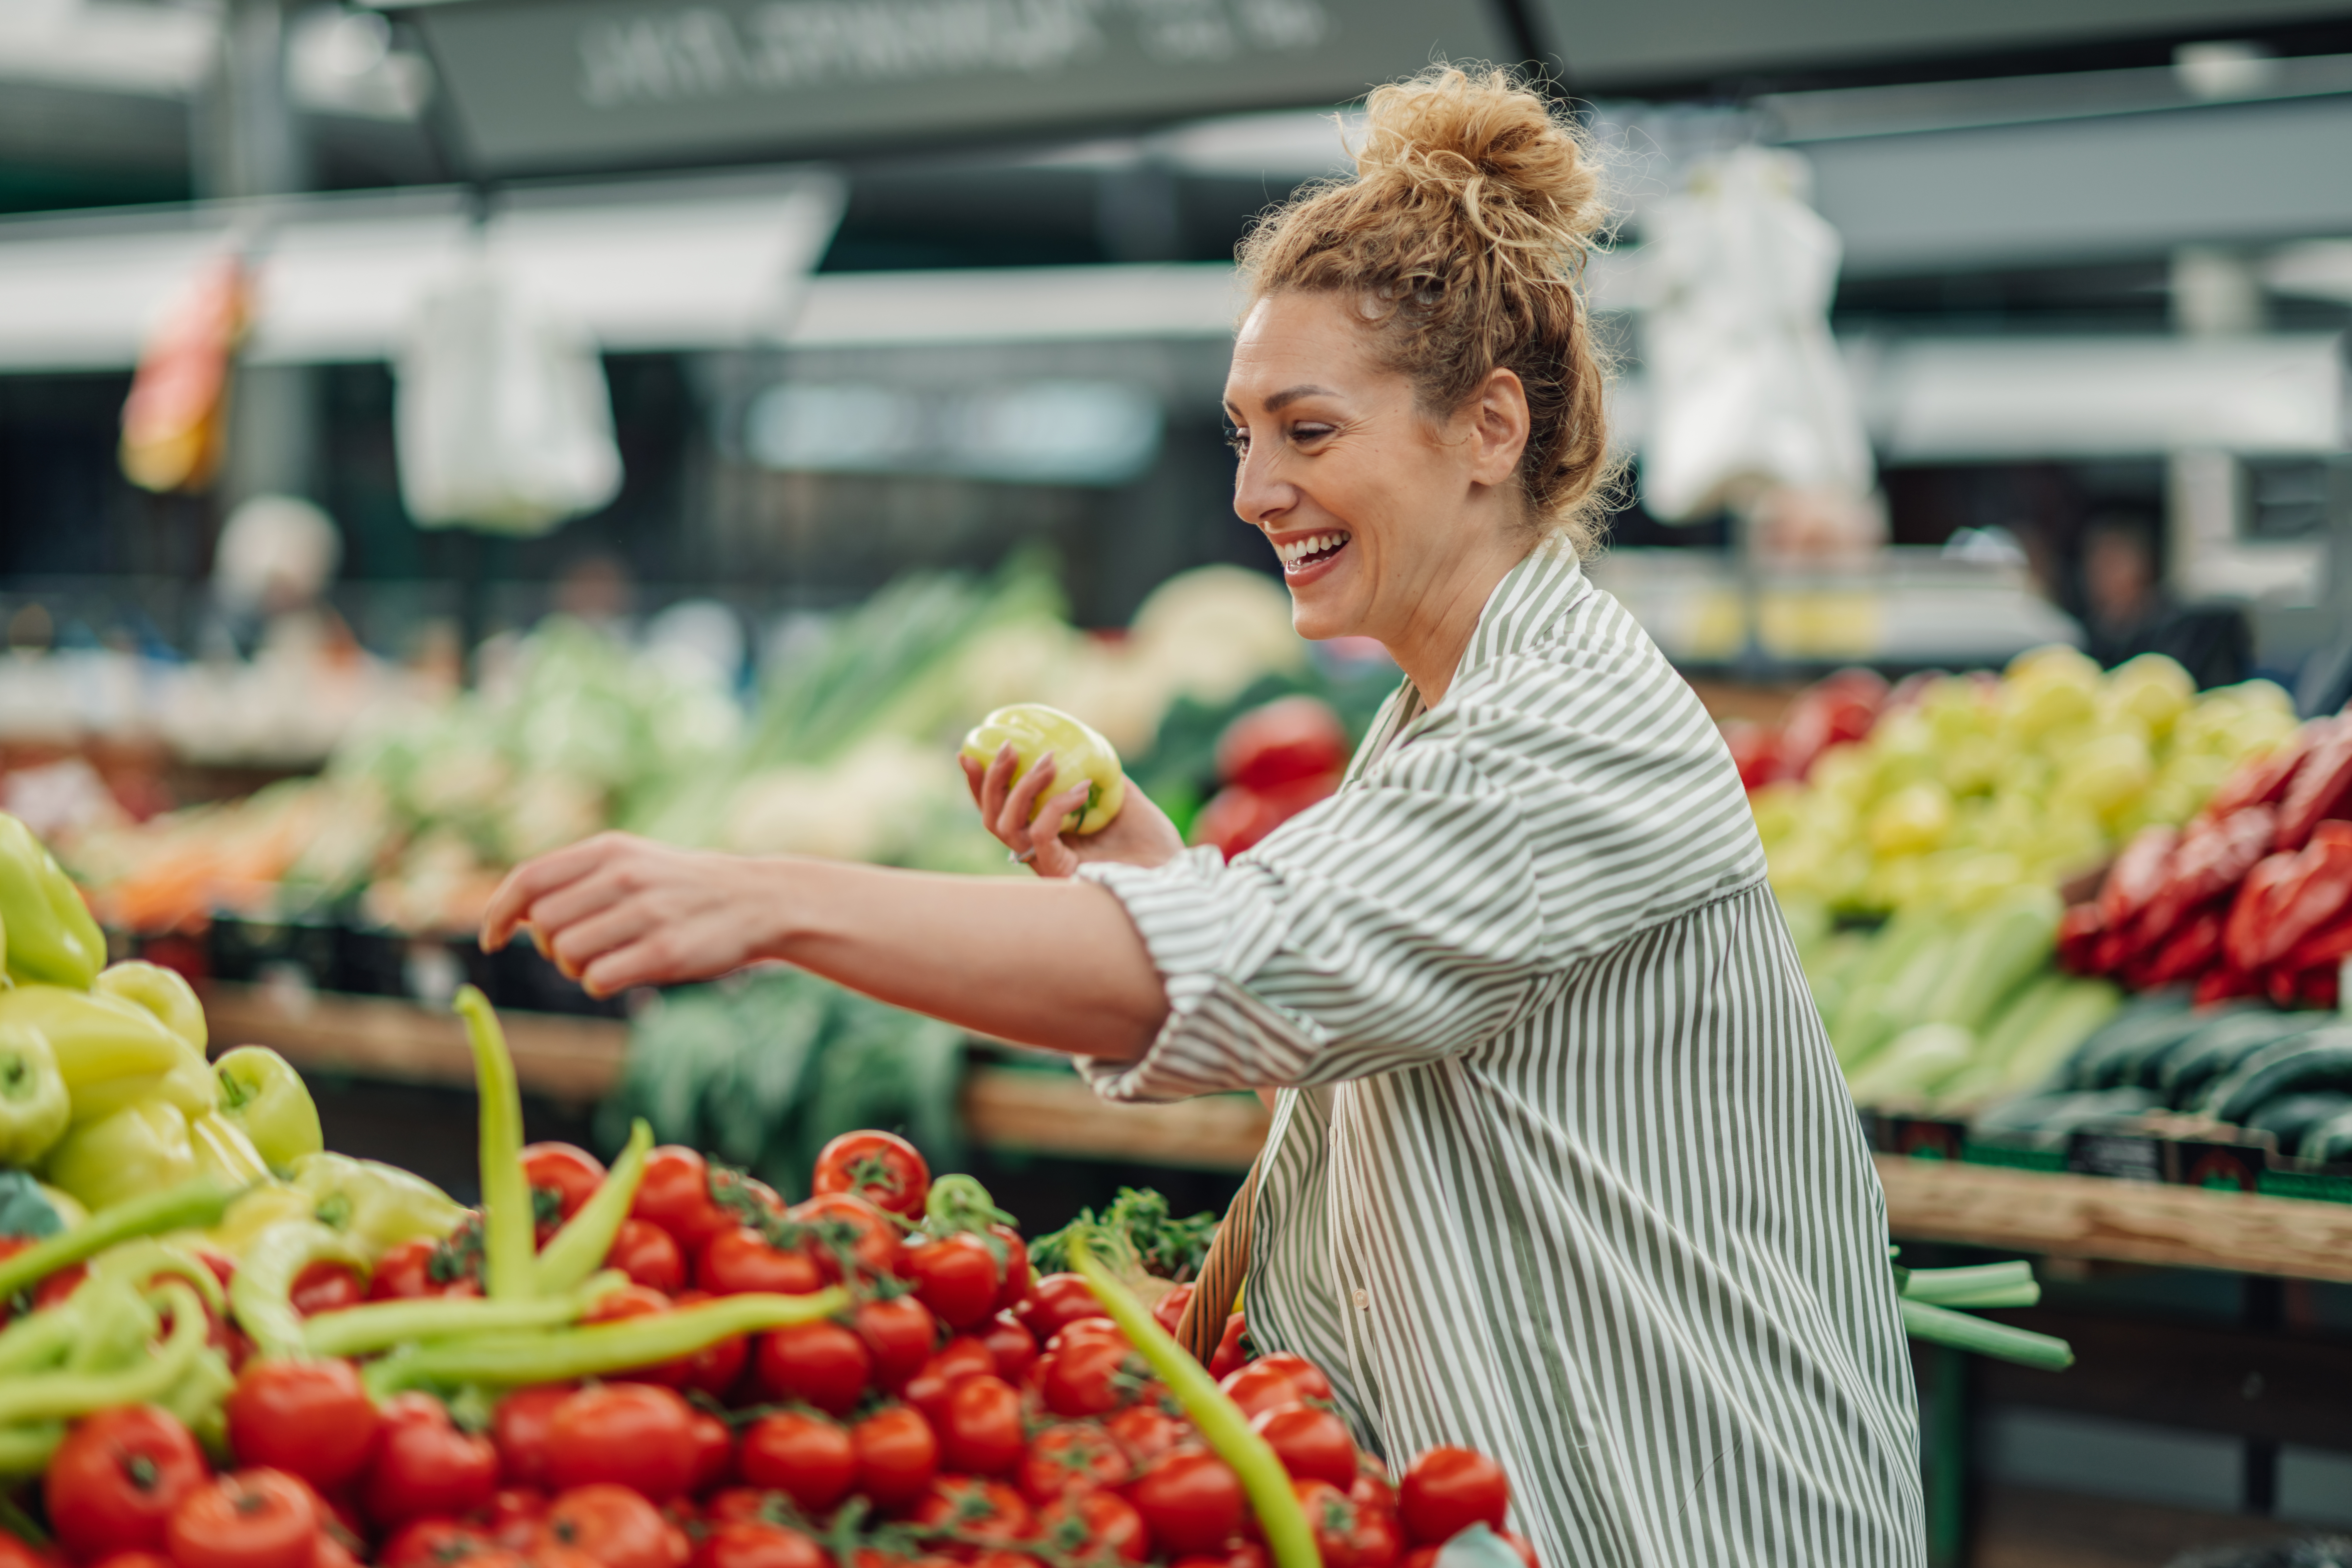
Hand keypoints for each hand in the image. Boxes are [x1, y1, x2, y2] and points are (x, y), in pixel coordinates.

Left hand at [479, 833, 781, 996]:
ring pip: (567, 954)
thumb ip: (579, 877)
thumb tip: (519, 911)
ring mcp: (646, 914)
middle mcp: (625, 876)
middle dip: (550, 946)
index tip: (492, 938)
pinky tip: (626, 973)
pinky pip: (598, 980)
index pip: (529, 879)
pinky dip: (601, 984)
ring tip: (611, 958)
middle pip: (544, 924)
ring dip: (577, 968)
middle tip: (580, 949)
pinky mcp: (665, 953)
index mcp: (610, 850)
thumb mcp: (632, 861)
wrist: (758, 900)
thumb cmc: (683, 887)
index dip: (499, 912)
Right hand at [960, 744, 1185, 879]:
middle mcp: (1041, 853)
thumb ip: (1100, 776)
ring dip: (1022, 786)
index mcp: (1048, 837)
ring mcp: (1048, 865)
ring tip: (1047, 759)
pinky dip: (1056, 805)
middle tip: (1006, 746)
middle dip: (992, 780)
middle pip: (993, 819)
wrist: (1178, 877)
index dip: (980, 785)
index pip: (1001, 811)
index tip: (970, 750)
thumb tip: (1084, 746)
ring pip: (1007, 826)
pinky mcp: (1060, 874)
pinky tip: (1082, 789)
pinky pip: (1041, 834)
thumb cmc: (1154, 845)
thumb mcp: (1122, 799)